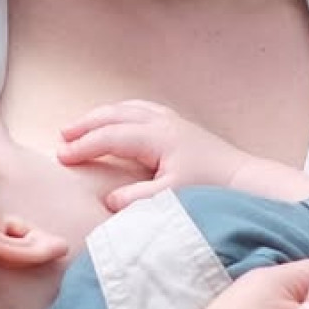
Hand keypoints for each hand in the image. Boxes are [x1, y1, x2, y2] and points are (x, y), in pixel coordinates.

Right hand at [60, 99, 299, 212]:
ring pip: (129, 108)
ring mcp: (173, 120)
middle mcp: (163, 122)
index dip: (83, 146)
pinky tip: (118, 120)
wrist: (246, 180)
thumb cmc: (211, 189)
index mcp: (157, 137)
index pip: (110, 137)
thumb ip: (136, 200)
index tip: (62, 157)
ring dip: (103, 115)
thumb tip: (108, 199)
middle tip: (63, 136)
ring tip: (83, 126)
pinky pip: (142, 109)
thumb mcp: (171, 199)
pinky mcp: (181, 126)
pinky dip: (123, 112)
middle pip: (115, 115)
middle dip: (87, 124)